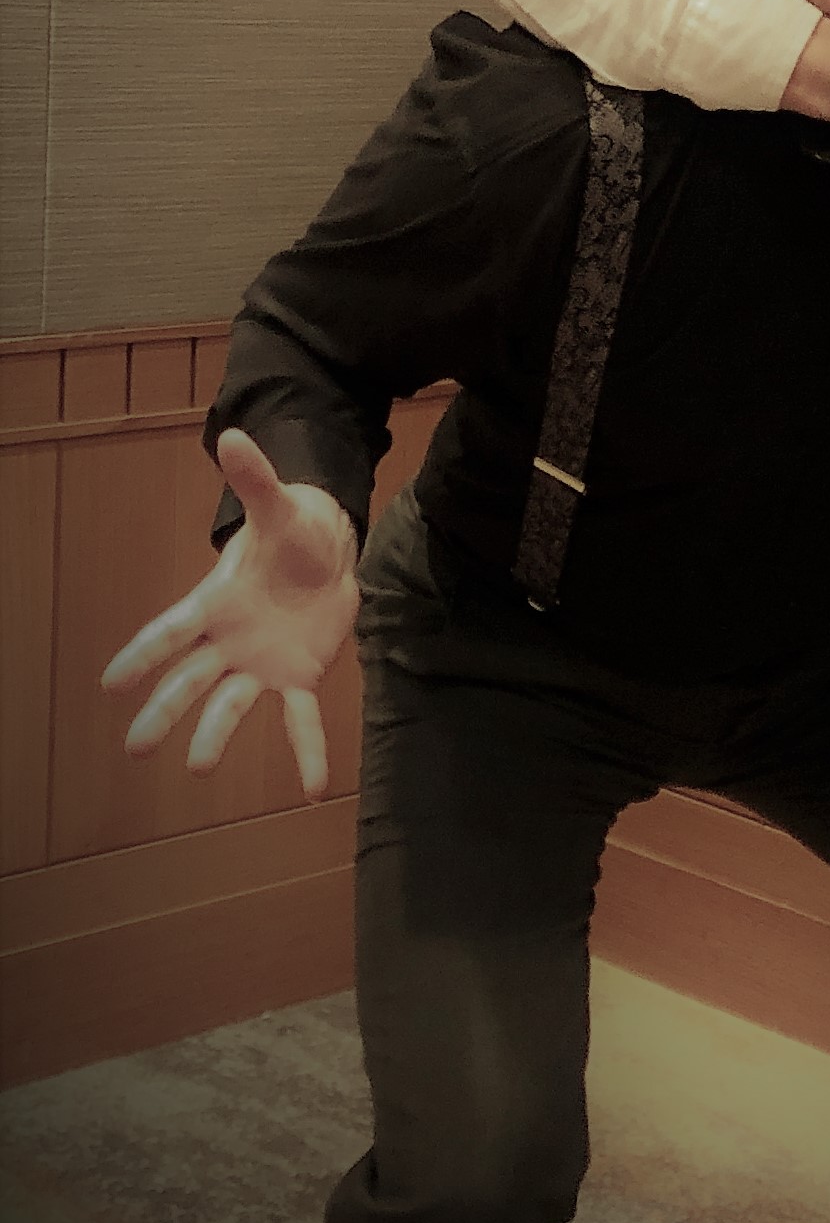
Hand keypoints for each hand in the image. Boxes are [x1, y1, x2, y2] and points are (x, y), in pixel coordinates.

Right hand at [100, 428, 360, 797]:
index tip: (110, 683)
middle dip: (162, 711)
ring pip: (231, 705)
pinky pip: (300, 720)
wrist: (326, 553)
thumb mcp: (278, 505)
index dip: (143, 654)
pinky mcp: (298, 676)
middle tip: (135, 749)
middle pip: (189, 680)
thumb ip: (255, 477)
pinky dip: (307, 753)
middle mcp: (230, 641)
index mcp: (218, 601)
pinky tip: (311, 790)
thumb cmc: (291, 530)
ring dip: (213, 736)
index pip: (173, 630)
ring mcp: (260, 663)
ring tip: (194, 767)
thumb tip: (232, 432)